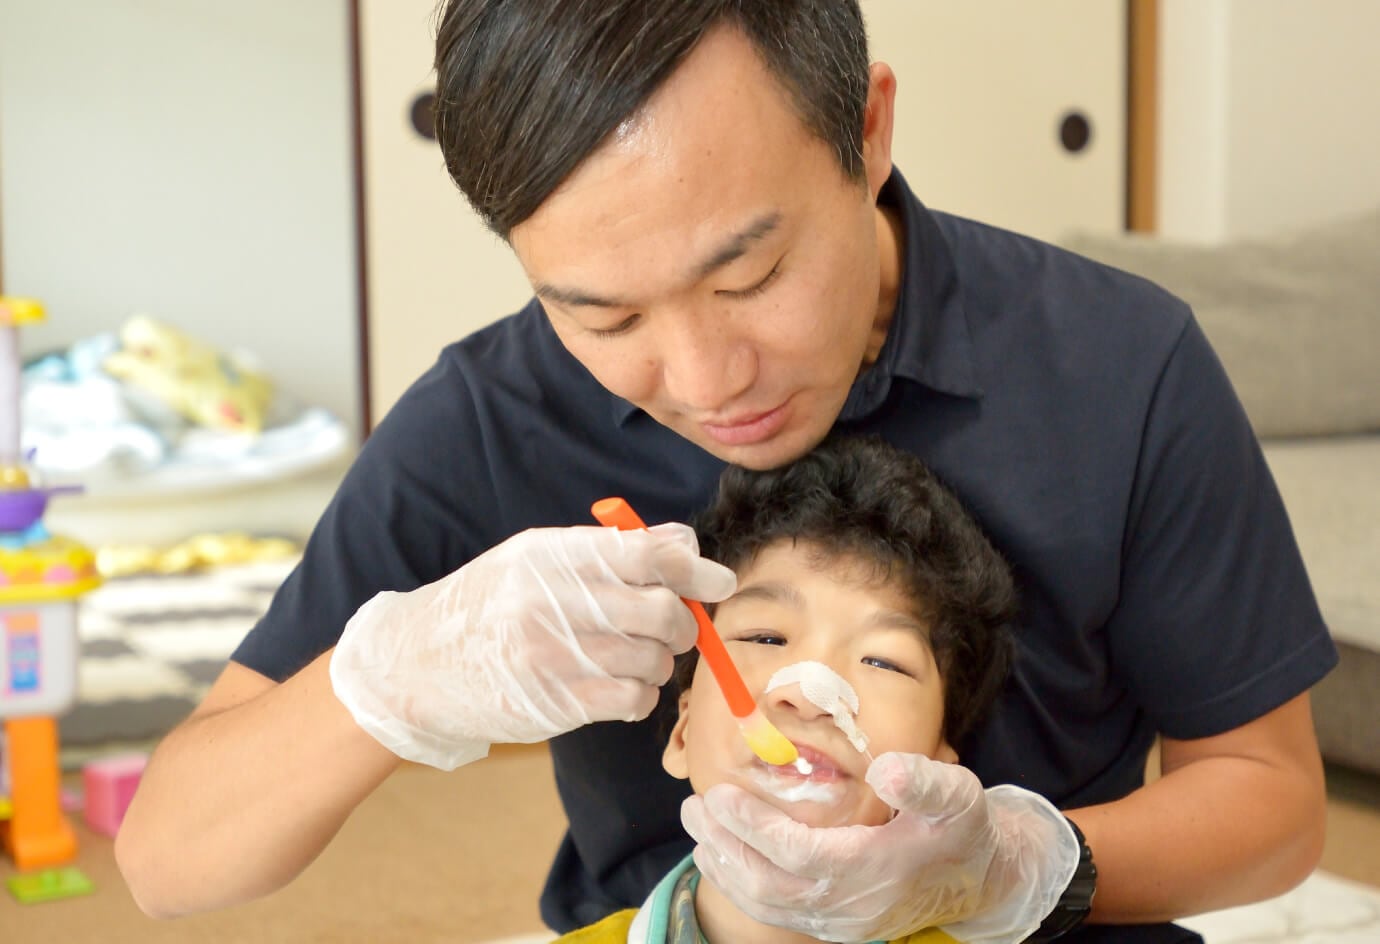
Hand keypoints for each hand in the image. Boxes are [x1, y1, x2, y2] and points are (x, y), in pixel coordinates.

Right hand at [329, 523, 735, 769]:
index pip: (646, 554)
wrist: (418, 664)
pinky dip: (641, 695)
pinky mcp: (558, 703)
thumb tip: (686, 544)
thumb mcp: (538, 558)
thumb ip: (610, 549)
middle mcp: (554, 602)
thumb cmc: (490, 604)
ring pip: (654, 660)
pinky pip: (635, 700)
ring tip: (635, 656)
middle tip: (674, 628)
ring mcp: (555, 656)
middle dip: (683, 623)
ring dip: (660, 662)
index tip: (719, 582)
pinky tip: (620, 685)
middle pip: (662, 611)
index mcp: (553, 555)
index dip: (694, 569)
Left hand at [682, 751, 1080, 942]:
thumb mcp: (958, 796)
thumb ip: (924, 782)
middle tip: (694, 806)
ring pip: (766, 905)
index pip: (797, 854)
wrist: (982, 881)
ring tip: (698, 827)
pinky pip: (777, 913)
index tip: (720, 793)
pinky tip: (723, 857)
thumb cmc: (963, 829)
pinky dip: (742, 886)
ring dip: (726, 866)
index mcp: (874, 870)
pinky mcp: (835, 927)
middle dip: (726, 845)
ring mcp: (841, 923)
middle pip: (769, 885)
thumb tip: (885, 768)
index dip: (754, 827)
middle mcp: (851, 906)